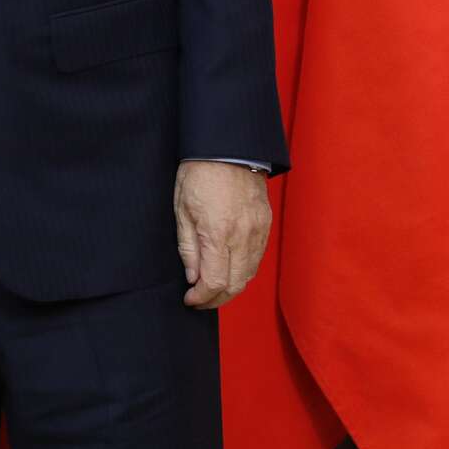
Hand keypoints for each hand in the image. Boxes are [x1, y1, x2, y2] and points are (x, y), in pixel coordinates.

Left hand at [173, 160, 271, 308]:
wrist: (228, 149)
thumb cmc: (198, 174)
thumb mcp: (181, 209)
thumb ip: (188, 247)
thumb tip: (192, 277)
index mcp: (218, 233)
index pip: (215, 282)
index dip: (202, 297)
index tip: (190, 299)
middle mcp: (243, 237)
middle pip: (235, 285)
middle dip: (216, 299)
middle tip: (200, 300)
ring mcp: (258, 232)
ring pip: (249, 275)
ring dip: (230, 287)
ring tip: (212, 288)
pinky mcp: (266, 226)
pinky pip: (257, 259)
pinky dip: (243, 271)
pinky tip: (228, 269)